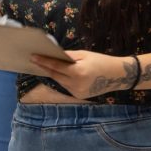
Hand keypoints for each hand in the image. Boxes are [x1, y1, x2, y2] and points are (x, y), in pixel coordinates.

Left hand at [31, 50, 147, 99]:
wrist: (117, 76)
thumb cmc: (100, 61)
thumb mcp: (84, 55)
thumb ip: (68, 56)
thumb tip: (54, 55)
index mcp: (78, 72)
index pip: (56, 66)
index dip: (43, 61)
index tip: (33, 57)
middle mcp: (76, 84)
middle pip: (55, 75)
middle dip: (45, 67)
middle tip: (35, 60)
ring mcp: (77, 92)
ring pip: (59, 82)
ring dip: (53, 74)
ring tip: (44, 65)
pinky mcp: (79, 96)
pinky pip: (66, 86)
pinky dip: (62, 80)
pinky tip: (59, 73)